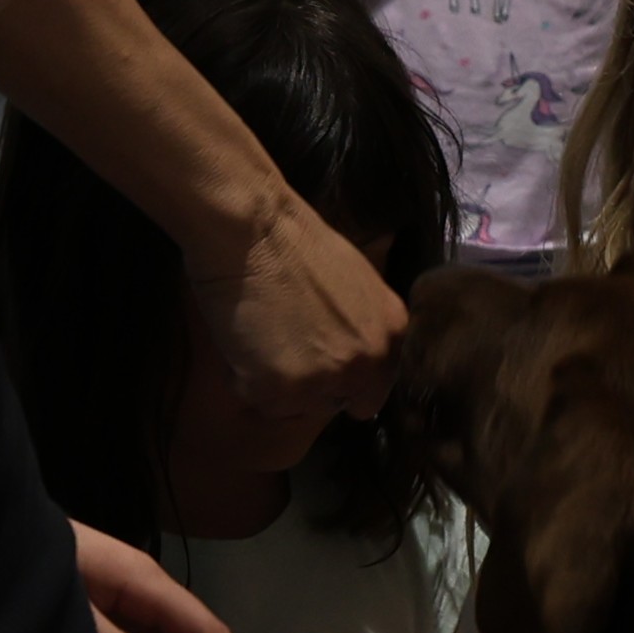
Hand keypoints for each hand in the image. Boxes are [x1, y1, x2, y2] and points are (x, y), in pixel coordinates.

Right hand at [189, 186, 402, 426]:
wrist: (253, 227)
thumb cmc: (293, 240)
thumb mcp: (357, 281)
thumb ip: (362, 323)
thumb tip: (348, 348)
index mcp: (392, 333)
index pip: (372, 389)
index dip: (339, 378)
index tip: (315, 362)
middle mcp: (368, 363)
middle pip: (334, 402)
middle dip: (307, 385)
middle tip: (280, 346)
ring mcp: (328, 379)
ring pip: (295, 406)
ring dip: (274, 383)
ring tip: (258, 337)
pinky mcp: (284, 388)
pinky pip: (259, 400)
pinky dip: (242, 377)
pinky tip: (241, 338)